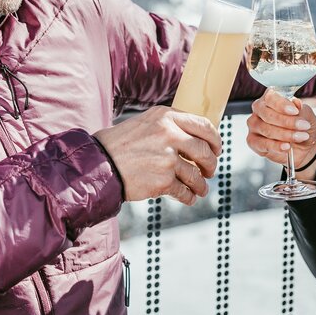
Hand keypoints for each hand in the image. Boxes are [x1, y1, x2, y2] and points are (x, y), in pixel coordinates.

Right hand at [94, 106, 221, 205]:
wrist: (99, 163)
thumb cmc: (121, 143)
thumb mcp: (146, 122)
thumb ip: (170, 126)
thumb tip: (197, 138)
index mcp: (167, 117)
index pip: (204, 125)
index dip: (216, 139)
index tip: (217, 148)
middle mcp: (170, 135)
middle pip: (205, 151)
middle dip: (211, 164)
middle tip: (209, 170)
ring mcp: (167, 159)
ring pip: (196, 175)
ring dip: (201, 184)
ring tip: (201, 189)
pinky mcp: (162, 181)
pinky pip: (184, 191)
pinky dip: (189, 197)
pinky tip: (188, 197)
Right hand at [246, 88, 315, 168]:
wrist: (305, 148)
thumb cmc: (303, 127)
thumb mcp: (307, 116)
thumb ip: (302, 109)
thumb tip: (297, 103)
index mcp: (270, 98)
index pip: (270, 97)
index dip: (282, 104)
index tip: (294, 111)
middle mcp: (259, 110)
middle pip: (267, 114)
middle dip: (287, 122)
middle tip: (303, 126)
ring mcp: (254, 126)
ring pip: (266, 129)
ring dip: (286, 134)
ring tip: (300, 137)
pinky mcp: (253, 141)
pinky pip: (262, 144)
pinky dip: (276, 146)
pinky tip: (287, 146)